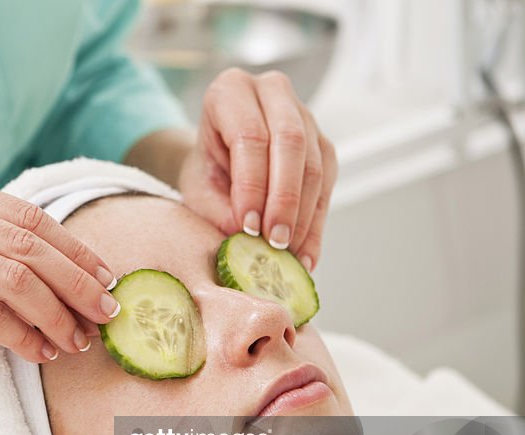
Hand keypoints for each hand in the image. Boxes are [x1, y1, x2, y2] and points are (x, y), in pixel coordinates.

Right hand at [0, 171, 119, 387]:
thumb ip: (11, 264)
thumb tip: (91, 288)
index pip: (27, 216)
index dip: (75, 249)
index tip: (108, 280)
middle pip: (26, 245)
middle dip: (76, 283)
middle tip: (105, 314)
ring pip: (14, 280)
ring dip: (56, 316)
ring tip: (77, 340)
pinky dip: (24, 337)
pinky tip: (41, 352)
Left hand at [179, 68, 336, 270]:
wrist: (218, 161)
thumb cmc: (205, 168)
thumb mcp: (197, 187)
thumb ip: (215, 208)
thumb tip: (243, 235)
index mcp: (231, 90)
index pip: (250, 135)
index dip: (252, 183)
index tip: (248, 226)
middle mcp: (272, 92)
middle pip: (290, 143)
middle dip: (284, 199)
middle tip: (275, 241)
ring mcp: (304, 114)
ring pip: (314, 163)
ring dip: (304, 215)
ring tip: (289, 253)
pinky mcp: (323, 144)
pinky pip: (327, 183)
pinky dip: (315, 223)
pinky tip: (305, 254)